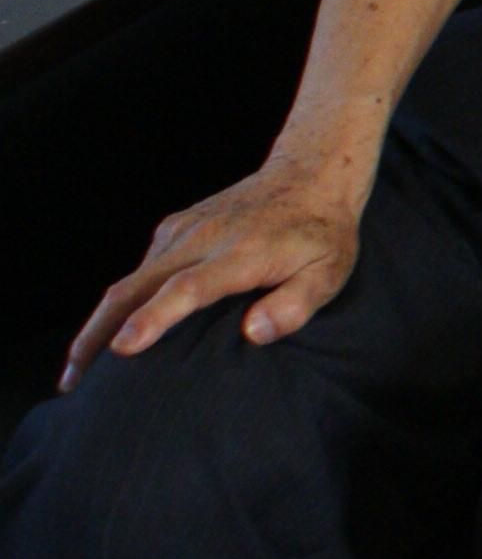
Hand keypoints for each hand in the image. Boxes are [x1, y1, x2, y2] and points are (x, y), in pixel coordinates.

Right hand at [63, 158, 369, 391]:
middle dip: (98, 335)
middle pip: (134, 288)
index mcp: (240, 254)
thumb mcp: (330, 272)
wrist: (311, 175)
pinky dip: (118, 304)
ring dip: (99, 324)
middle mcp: (202, 239)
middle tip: (74, 383)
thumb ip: (296, 304)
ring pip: (128, 281)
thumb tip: (253, 333)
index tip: (122, 349)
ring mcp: (182, 231)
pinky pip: (138, 270)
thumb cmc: (323, 235)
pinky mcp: (173, 229)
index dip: (154, 319)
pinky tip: (109, 333)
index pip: (187, 289)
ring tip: (80, 372)